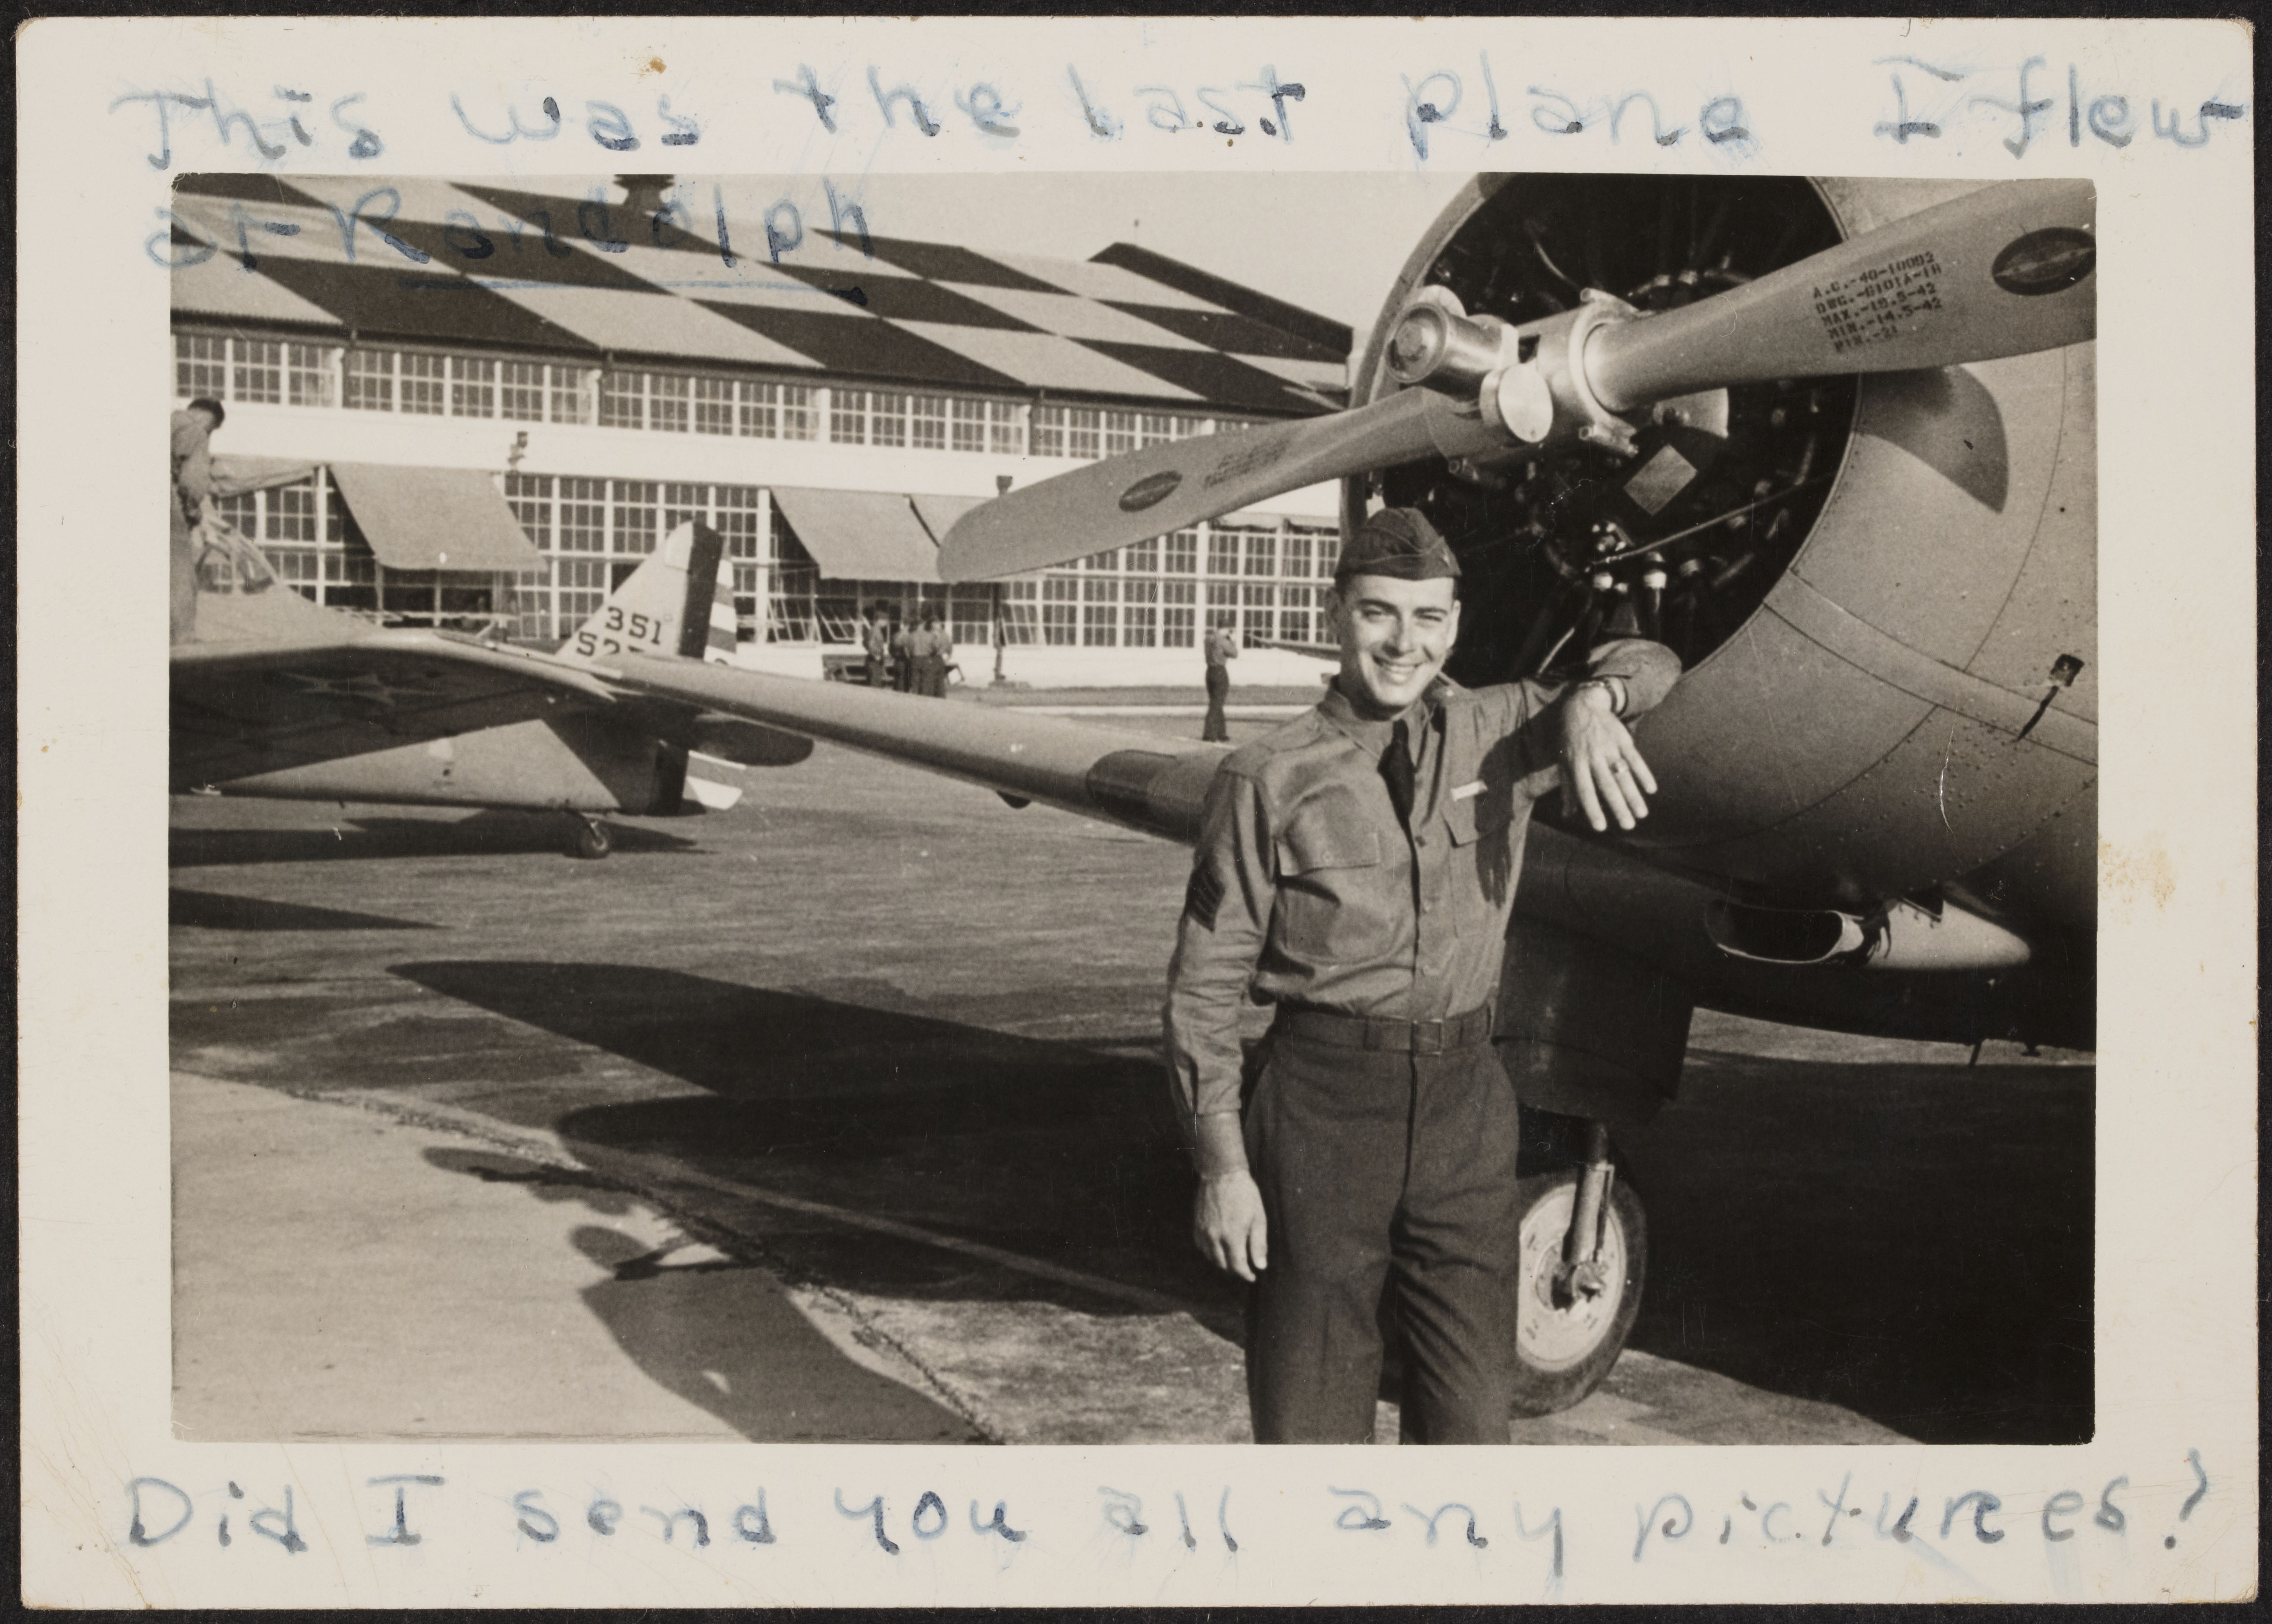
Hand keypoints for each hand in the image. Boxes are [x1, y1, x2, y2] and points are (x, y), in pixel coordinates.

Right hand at [1192, 1171, 1268, 1281]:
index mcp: (1233, 1236)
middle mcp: (1215, 1237)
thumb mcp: (1258, 1217)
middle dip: (1235, 1270)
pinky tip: (1218, 1248)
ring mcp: (1203, 1231)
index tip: (1252, 1277)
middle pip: (1223, 1265)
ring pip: (1211, 1257)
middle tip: (1244, 1267)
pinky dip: (1210, 1252)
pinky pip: (1201, 1247)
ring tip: (1232, 1259)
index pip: (1237, 1266)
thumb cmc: (1244, 1194)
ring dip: (1222, 1262)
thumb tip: (1260, 1266)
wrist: (1221, 1173)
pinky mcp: (1196, 1225)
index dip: (1246, 1275)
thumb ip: (1258, 1244)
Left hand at [1558, 682, 1658, 831]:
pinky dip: (1644, 774)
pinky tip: (1651, 789)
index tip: (1601, 827)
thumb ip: (1567, 789)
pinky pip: (1635, 758)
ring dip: (1633, 795)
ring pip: (1623, 775)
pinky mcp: (1623, 739)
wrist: (1583, 705)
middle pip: (1607, 785)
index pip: (1584, 790)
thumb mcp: (1563, 761)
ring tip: (1642, 814)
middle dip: (1618, 807)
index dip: (1592, 809)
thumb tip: (1567, 815)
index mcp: (1576, 763)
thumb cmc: (1570, 739)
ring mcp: (1609, 747)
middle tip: (1628, 826)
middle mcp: (1593, 756)